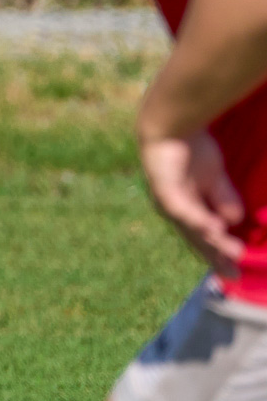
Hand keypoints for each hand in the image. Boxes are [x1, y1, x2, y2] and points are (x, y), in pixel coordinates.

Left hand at [140, 130, 246, 276]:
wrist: (171, 126)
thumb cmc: (190, 149)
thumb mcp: (213, 178)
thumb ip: (223, 198)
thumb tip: (235, 221)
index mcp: (186, 208)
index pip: (203, 236)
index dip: (218, 253)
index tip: (235, 270)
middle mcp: (174, 210)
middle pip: (196, 238)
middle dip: (215, 256)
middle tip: (233, 274)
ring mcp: (167, 201)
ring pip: (191, 227)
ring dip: (212, 240)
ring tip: (232, 253)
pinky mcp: (165, 189)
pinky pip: (182, 209)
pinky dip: (198, 219)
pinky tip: (214, 229)